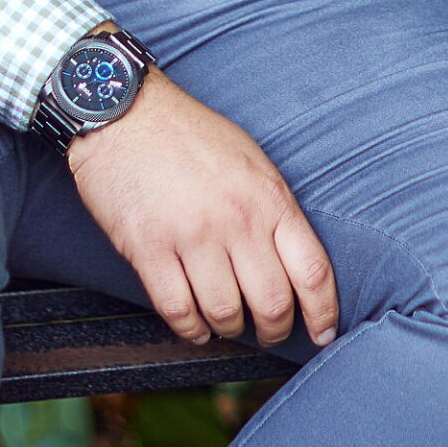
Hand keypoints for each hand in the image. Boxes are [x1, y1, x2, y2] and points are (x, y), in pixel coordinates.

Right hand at [66, 69, 338, 350]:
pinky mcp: (148, 248)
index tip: (323, 335)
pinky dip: (190, 329)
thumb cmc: (190, 135)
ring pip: (225, 314)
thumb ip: (273, 209)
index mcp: (269, 197)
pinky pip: (178, 310)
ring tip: (225, 325)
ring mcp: (191, 235)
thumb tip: (293, 265)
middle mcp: (236, 219)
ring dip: (229, 329)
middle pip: (273, 304)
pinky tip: (194, 326)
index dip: (323, 313)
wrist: (124, 111)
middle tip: (268, 333)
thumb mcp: (251, 160)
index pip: (312, 271)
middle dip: (275, 331)